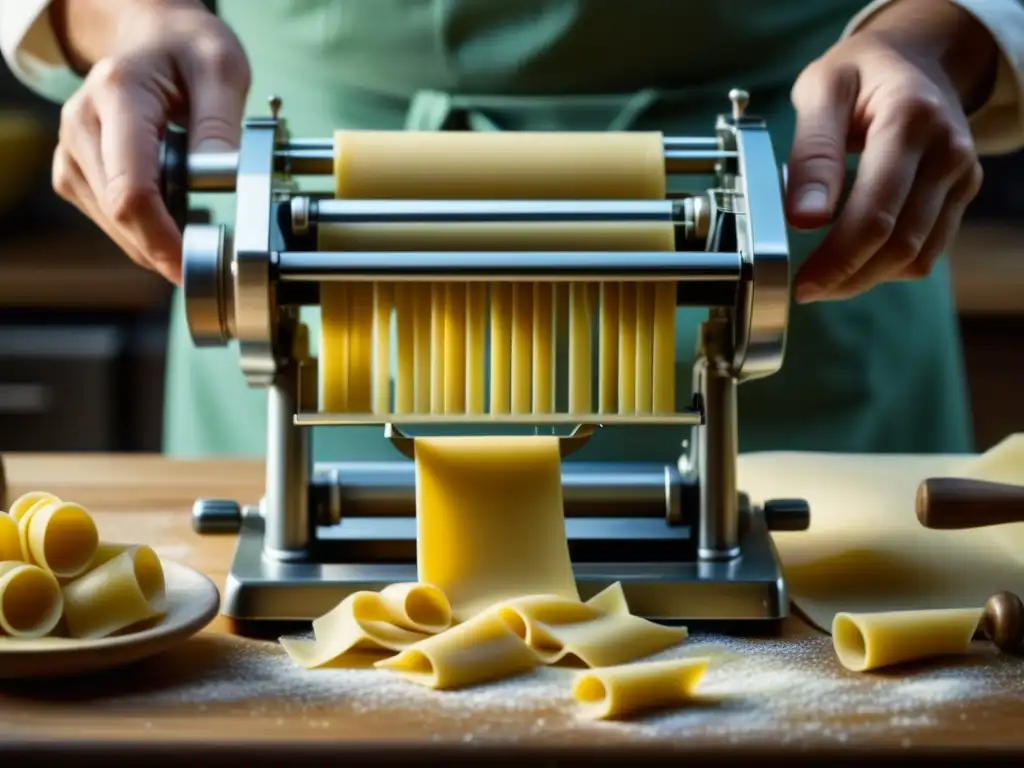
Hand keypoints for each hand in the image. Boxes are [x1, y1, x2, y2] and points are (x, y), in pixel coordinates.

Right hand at [51, 0, 249, 283]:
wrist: (152, 38)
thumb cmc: (188, 51)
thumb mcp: (221, 69)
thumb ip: (220, 125)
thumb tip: (224, 180)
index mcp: (117, 96)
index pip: (131, 189)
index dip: (162, 239)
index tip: (194, 266)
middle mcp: (82, 125)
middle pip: (119, 215)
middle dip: (166, 247)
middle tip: (214, 259)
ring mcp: (72, 150)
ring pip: (112, 225)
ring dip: (157, 240)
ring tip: (199, 226)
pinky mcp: (74, 171)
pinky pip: (109, 220)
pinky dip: (145, 230)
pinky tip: (174, 215)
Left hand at [785, 0, 996, 302]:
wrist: (915, 58)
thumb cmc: (860, 72)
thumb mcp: (821, 90)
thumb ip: (812, 153)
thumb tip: (803, 219)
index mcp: (910, 121)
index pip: (875, 214)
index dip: (836, 260)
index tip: (801, 281)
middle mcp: (947, 151)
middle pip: (898, 244)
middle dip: (847, 277)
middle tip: (806, 288)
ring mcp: (960, 176)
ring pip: (916, 257)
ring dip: (866, 278)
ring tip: (824, 277)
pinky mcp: (961, 194)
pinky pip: (926, 250)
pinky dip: (887, 265)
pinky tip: (854, 256)